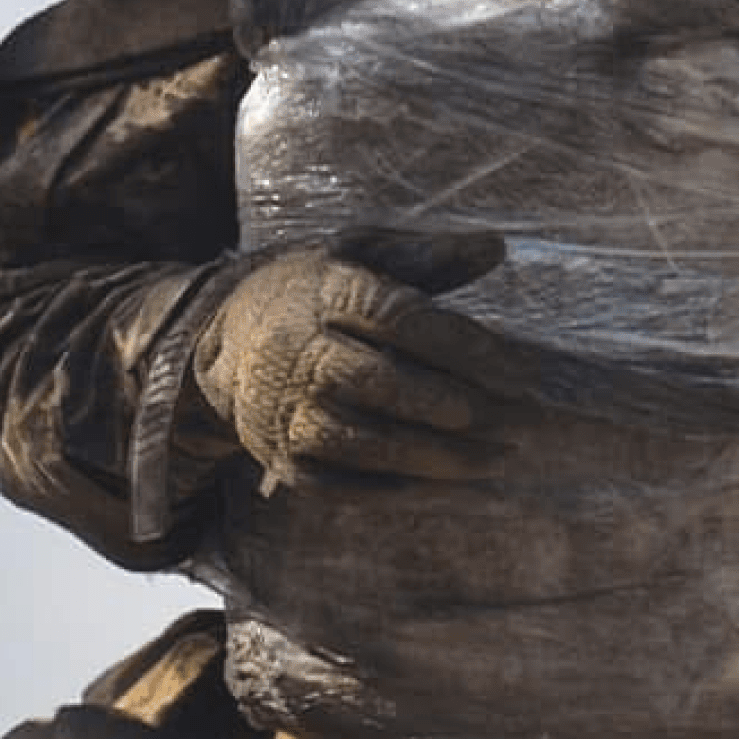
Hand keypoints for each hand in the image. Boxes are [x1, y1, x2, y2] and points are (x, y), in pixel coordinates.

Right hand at [193, 225, 522, 490]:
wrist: (222, 340)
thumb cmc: (312, 293)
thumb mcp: (359, 253)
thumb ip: (427, 256)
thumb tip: (497, 247)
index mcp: (324, 293)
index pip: (398, 317)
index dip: (458, 344)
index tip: (514, 368)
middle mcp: (299, 353)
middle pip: (383, 385)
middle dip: (453, 405)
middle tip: (516, 420)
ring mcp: (286, 413)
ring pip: (368, 443)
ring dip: (437, 457)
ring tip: (498, 459)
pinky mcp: (282, 460)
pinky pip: (344, 486)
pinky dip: (398, 491)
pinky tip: (448, 486)